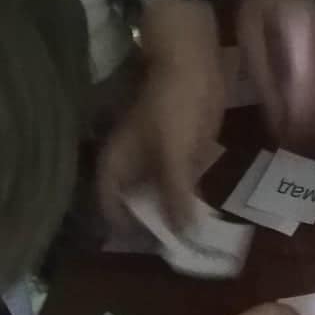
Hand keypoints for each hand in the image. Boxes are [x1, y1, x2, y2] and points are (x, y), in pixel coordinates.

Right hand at [98, 0, 224, 230]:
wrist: (194, 61)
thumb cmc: (175, 104)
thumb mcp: (174, 155)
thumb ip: (175, 195)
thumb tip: (182, 235)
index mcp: (115, 166)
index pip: (110, 210)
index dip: (128, 232)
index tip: (152, 252)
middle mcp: (130, 166)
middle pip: (136, 205)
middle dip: (154, 227)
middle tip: (180, 253)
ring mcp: (154, 157)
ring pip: (159, 194)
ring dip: (174, 212)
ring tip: (195, 239)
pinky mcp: (178, 150)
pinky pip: (180, 181)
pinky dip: (189, 195)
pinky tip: (204, 212)